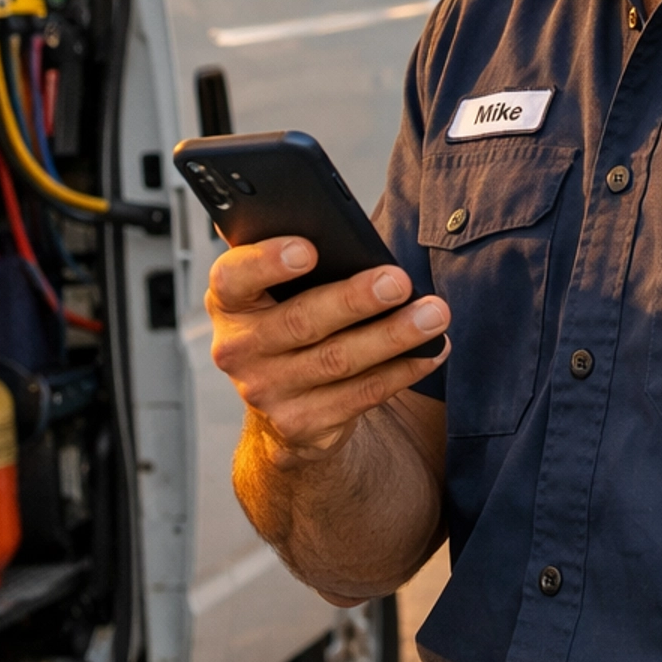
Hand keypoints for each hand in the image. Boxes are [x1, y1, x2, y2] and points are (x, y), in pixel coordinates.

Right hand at [208, 236, 449, 456]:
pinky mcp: (300, 423)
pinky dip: (401, 370)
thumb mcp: (278, 289)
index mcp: (228, 301)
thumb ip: (299, 261)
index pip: (234, 277)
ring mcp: (266, 391)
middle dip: (355, 299)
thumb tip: (353, 237)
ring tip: (433, 314)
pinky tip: (430, 351)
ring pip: (337, 360)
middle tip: (398, 280)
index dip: (267, 262)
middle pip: (300, 321)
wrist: (281, 402)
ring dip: (392, 336)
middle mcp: (238, 348)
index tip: (309, 249)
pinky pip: (359, 394)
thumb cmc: (291, 319)